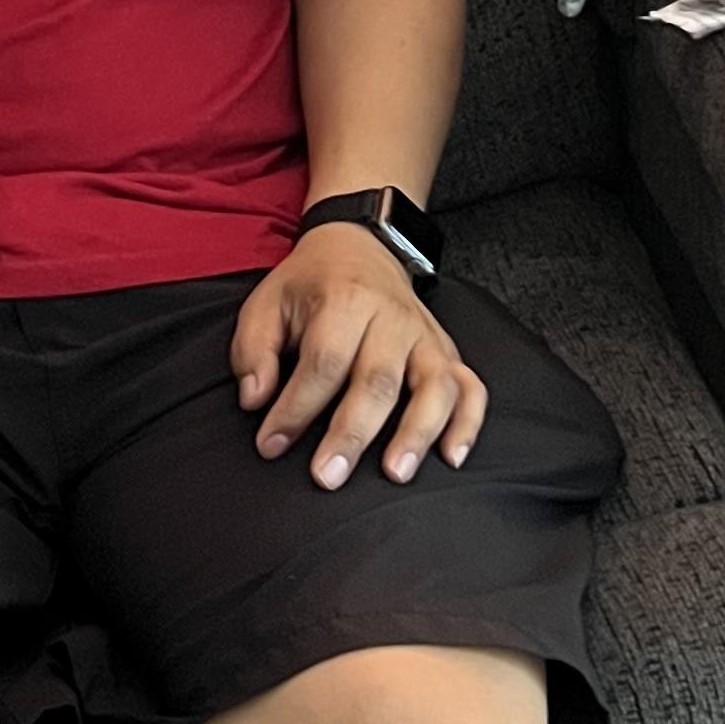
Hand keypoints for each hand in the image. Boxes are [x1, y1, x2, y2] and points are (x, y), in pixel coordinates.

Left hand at [231, 227, 483, 488]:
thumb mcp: (266, 304)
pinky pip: (470, 388)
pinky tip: (451, 457)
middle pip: (378, 381)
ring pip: (434, 387)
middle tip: (327, 476)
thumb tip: (255, 400)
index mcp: (345, 300)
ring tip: (395, 473)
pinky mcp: (447, 352)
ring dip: (417, 433)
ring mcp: (426, 336)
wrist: (357, 247)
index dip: (295, 408)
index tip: (270, 445)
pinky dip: (468, 424)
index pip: (323, 363)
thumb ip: (254, 351)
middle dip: (352, 433)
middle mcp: (393, 318)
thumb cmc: (309, 286)